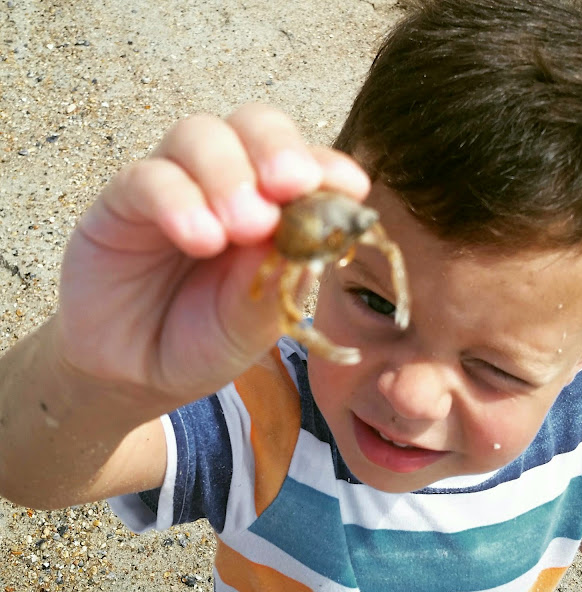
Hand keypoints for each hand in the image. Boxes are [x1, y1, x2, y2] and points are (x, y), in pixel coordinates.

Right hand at [54, 104, 369, 399]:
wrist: (139, 370)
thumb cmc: (207, 339)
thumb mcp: (254, 322)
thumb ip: (279, 277)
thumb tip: (310, 230)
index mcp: (272, 208)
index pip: (303, 163)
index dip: (327, 165)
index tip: (351, 188)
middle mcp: (225, 184)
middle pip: (253, 124)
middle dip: (277, 149)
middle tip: (290, 186)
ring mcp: (174, 187)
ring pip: (199, 135)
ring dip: (229, 174)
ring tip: (244, 228)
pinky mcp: (122, 203)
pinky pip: (146, 178)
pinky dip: (177, 200)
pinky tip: (200, 239)